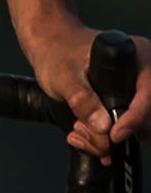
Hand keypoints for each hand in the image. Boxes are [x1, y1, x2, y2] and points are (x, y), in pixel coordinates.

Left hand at [23, 18, 150, 160]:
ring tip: (77, 129)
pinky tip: (80, 135)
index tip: (115, 134)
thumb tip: (103, 125)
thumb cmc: (61, 54)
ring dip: (102, 140)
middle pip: (145, 118)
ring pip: (132, 131)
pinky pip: (119, 133)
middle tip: (83, 131)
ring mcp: (133, 94)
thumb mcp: (67, 77)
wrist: (52, 51)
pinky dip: (98, 141)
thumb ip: (82, 100)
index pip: (148, 94)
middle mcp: (142, 77)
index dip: (135, 118)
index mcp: (140, 59)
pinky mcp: (121, 108)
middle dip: (113, 134)